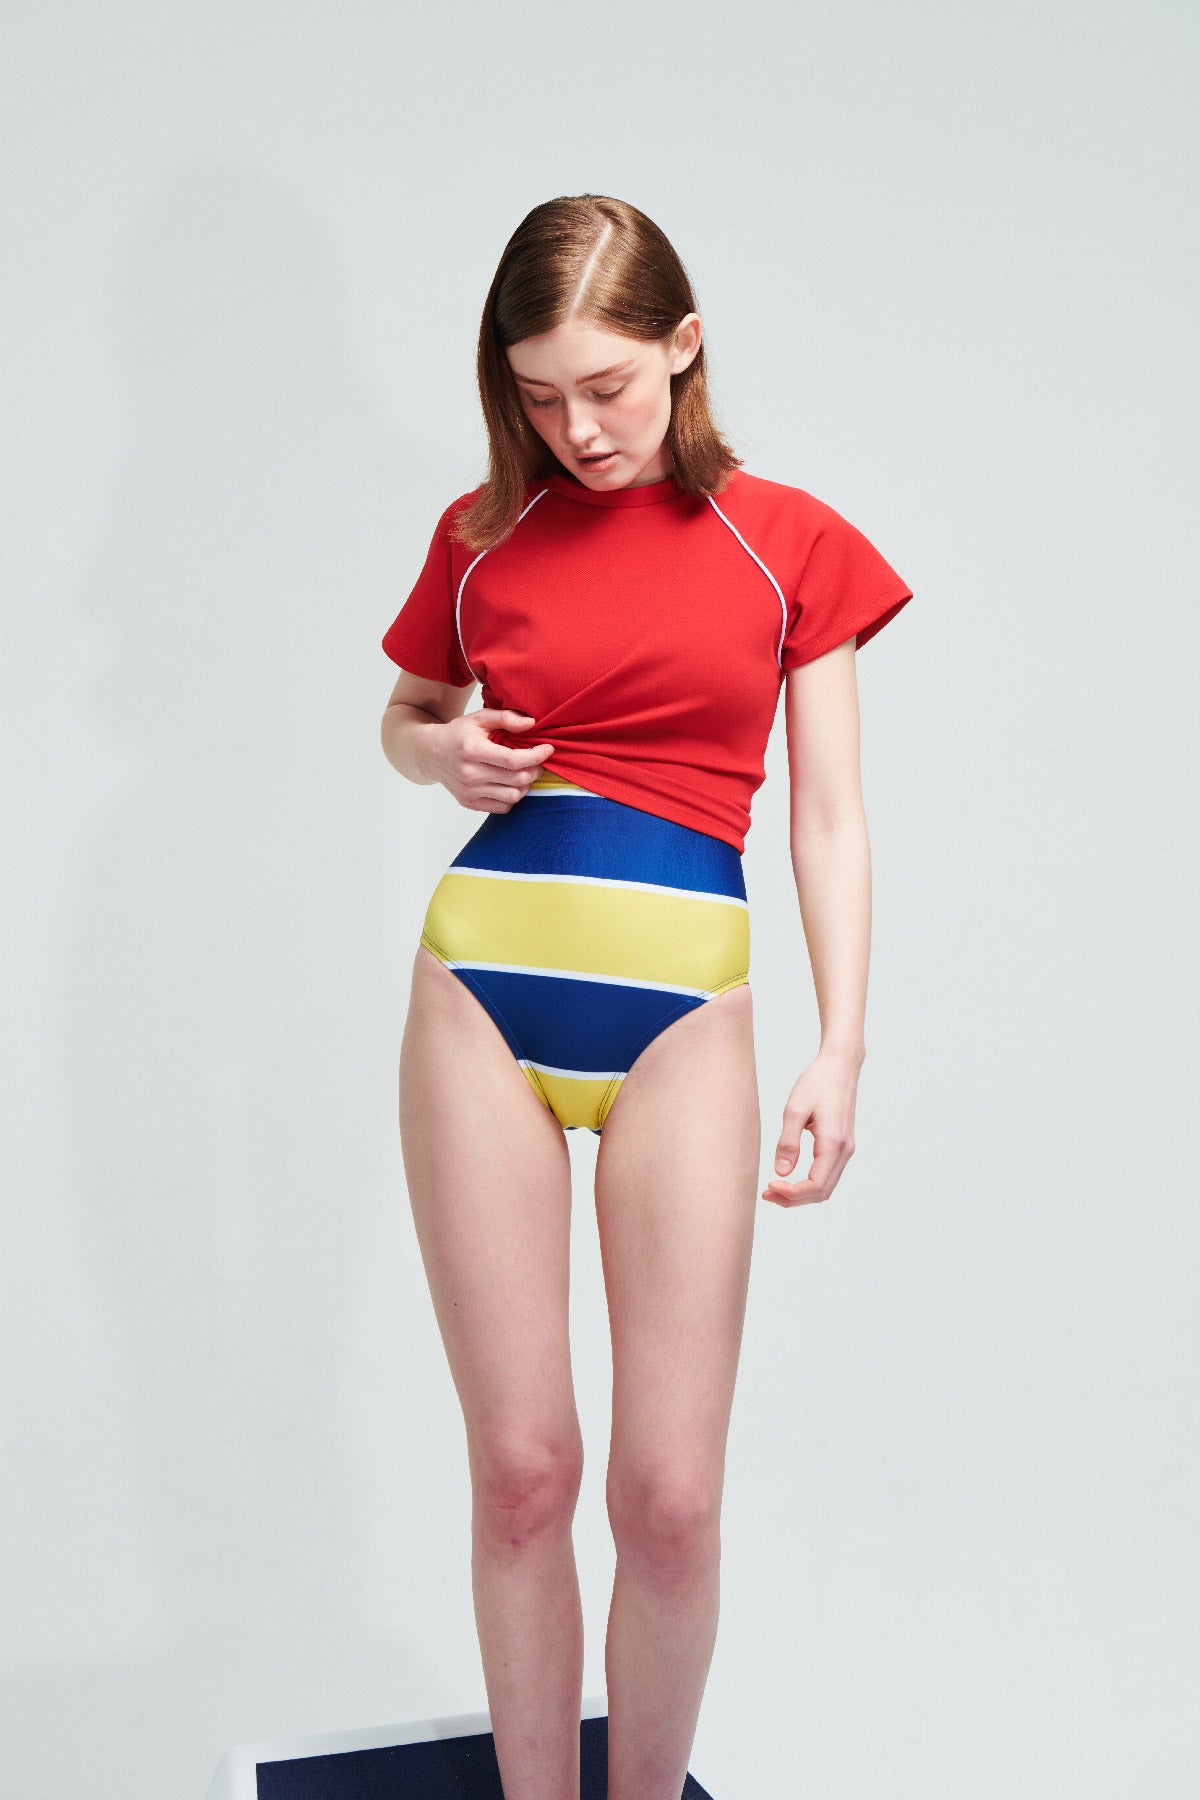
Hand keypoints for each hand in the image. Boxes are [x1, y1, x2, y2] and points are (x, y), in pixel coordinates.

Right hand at [417, 708, 555, 811]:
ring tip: (523, 773)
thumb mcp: (479, 718)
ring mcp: (469, 791)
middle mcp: (470, 774)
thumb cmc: (459, 734)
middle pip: (517, 779)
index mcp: (473, 750)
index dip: (537, 755)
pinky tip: (509, 784)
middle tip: (537, 762)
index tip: (548, 749)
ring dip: (525, 785)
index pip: (514, 760)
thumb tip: (531, 724)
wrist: (431, 755)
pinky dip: (512, 797)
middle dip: (535, 770)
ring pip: (513, 796)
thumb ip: (506, 718)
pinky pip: (503, 807)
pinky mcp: (469, 803)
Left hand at [762, 1051, 859, 1206]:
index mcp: (833, 1144)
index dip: (791, 1194)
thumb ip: (788, 1143)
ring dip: (801, 1194)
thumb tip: (781, 1173)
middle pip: (822, 1192)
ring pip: (826, 1186)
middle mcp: (845, 1151)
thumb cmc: (817, 1082)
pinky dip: (809, 1183)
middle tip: (766, 1194)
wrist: (840, 1066)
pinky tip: (790, 1178)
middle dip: (793, 1199)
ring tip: (774, 1189)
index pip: (815, 1186)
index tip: (768, 1187)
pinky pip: (828, 1175)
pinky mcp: (842, 1145)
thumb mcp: (795, 1110)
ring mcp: (846, 1149)